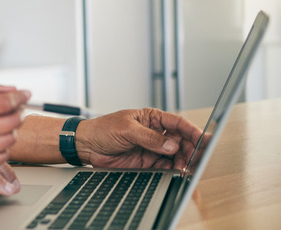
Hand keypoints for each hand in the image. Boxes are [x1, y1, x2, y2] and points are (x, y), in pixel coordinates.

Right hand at [0, 84, 28, 173]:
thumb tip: (15, 90)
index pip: (5, 103)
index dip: (20, 98)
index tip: (26, 95)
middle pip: (12, 121)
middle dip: (18, 114)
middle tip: (15, 111)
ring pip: (11, 139)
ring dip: (11, 131)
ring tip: (1, 127)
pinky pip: (4, 156)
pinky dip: (3, 147)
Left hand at [75, 108, 202, 170]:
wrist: (86, 146)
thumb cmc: (102, 130)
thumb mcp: (126, 130)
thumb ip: (149, 138)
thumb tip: (170, 146)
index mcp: (151, 118)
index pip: (177, 123)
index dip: (192, 131)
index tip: (203, 139)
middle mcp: (155, 133)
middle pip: (181, 140)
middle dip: (191, 149)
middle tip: (196, 158)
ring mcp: (152, 148)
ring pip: (176, 155)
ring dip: (184, 161)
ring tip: (186, 167)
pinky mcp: (148, 162)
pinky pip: (166, 166)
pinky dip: (174, 170)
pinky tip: (178, 172)